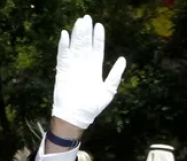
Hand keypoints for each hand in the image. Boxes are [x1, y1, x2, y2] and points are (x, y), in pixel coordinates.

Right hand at [51, 16, 126, 130]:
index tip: (99, 26)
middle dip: (87, 32)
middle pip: (85, 44)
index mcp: (95, 69)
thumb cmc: (92, 106)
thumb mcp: (108, 91)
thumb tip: (123, 59)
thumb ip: (115, 75)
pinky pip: (63, 55)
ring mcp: (73, 67)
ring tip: (79, 22)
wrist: (76, 116)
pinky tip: (65, 35)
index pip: (97, 49)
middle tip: (87, 18)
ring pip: (75, 46)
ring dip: (77, 34)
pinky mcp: (63, 70)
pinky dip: (63, 45)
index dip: (98, 38)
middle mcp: (84, 65)